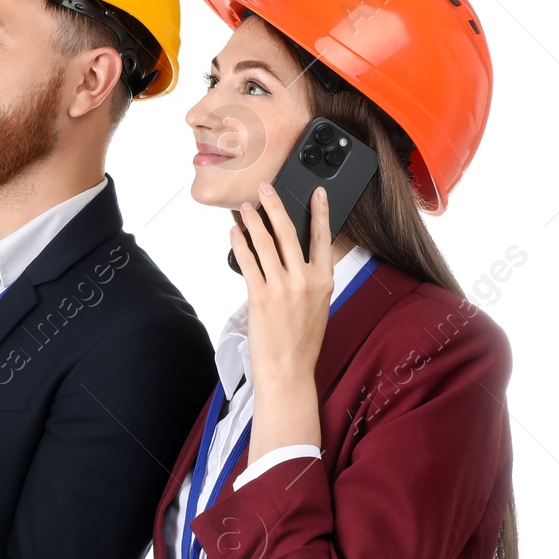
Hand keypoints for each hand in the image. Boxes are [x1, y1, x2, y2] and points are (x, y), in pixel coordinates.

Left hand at [228, 182, 330, 460]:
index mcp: (324, 281)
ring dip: (253, 221)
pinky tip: (234, 233)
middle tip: (266, 188)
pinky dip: (239, 243)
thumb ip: (311, 280)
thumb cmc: (301, 342)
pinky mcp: (259, 296)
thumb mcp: (318, 307)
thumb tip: (297, 254)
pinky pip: (247, 261)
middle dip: (276, 206)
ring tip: (245, 207)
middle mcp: (304, 281)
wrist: (287, 371)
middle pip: (289, 233)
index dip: (320, 212)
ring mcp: (281, 287)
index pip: (323, 238)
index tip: (317, 192)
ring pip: (265, 243)